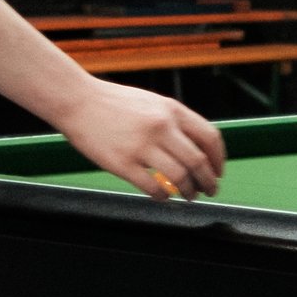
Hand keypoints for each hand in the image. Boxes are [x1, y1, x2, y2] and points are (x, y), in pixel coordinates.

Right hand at [52, 78, 225, 199]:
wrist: (78, 100)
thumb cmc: (113, 103)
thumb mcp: (152, 102)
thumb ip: (174, 121)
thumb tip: (197, 146)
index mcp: (171, 110)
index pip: (209, 137)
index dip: (218, 159)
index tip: (218, 172)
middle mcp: (161, 126)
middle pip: (198, 162)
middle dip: (209, 181)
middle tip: (209, 190)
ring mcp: (142, 145)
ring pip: (180, 177)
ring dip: (189, 191)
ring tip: (188, 195)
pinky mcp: (123, 163)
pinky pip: (153, 188)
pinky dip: (163, 196)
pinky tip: (163, 196)